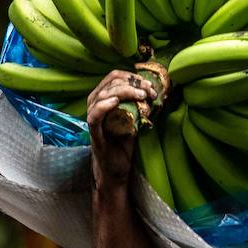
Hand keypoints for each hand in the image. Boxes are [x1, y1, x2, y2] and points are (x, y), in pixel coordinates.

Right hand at [86, 67, 164, 190]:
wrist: (116, 171)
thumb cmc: (123, 145)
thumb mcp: (134, 122)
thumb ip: (140, 108)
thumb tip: (154, 94)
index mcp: (104, 101)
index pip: (112, 78)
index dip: (131, 77)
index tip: (148, 84)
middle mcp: (95, 107)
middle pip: (108, 83)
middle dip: (132, 83)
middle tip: (149, 92)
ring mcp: (93, 120)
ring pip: (101, 96)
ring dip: (123, 92)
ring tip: (141, 95)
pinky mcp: (95, 134)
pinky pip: (94, 116)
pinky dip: (103, 106)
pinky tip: (116, 102)